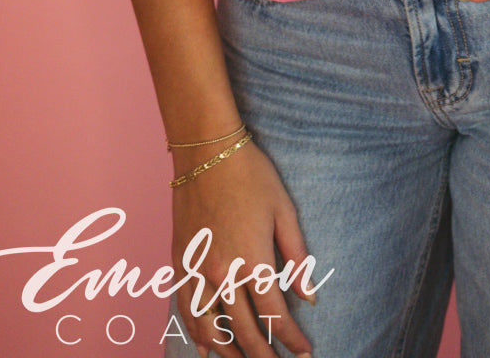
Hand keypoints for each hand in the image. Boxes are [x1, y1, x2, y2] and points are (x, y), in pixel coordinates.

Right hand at [170, 139, 314, 357]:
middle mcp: (222, 273)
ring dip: (229, 353)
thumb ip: (297, 256)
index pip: (275, 315)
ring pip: (211, 328)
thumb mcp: (283, 210)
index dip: (292, 339)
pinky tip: (206, 348)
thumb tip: (310, 295)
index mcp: (253, 260)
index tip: (305, 353)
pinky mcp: (180, 263)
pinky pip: (186, 309)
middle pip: (243, 330)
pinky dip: (197, 333)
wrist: (206, 151)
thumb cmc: (250, 175)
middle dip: (263, 355)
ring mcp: (197, 270)